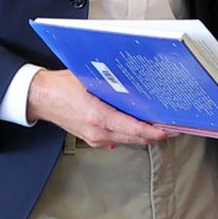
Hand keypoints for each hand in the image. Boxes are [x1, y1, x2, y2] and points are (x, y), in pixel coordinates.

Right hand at [27, 70, 172, 147]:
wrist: (41, 98)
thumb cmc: (63, 86)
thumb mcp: (90, 79)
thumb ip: (114, 83)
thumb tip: (137, 82)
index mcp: (99, 117)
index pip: (134, 129)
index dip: (156, 131)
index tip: (172, 129)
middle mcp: (98, 131)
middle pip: (135, 138)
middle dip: (157, 133)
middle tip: (176, 125)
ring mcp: (94, 137)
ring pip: (128, 140)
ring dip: (145, 134)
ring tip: (163, 124)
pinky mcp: (92, 138)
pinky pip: (117, 139)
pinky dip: (131, 133)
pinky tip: (141, 124)